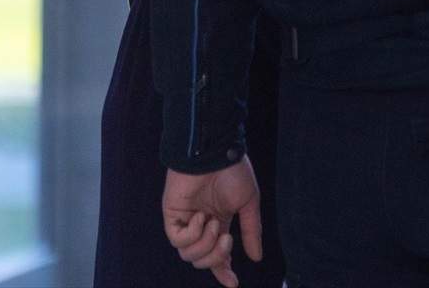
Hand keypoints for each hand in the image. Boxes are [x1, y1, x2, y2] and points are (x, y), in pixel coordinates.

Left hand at [162, 159, 262, 287]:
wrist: (215, 153)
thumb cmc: (233, 172)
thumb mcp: (248, 203)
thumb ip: (251, 231)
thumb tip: (256, 257)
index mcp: (219, 223)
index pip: (218, 255)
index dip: (224, 271)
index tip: (234, 283)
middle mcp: (201, 226)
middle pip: (202, 260)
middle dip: (216, 257)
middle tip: (227, 240)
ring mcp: (186, 222)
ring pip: (188, 255)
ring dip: (205, 244)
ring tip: (213, 223)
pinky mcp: (172, 216)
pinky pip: (178, 240)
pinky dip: (192, 234)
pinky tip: (200, 218)